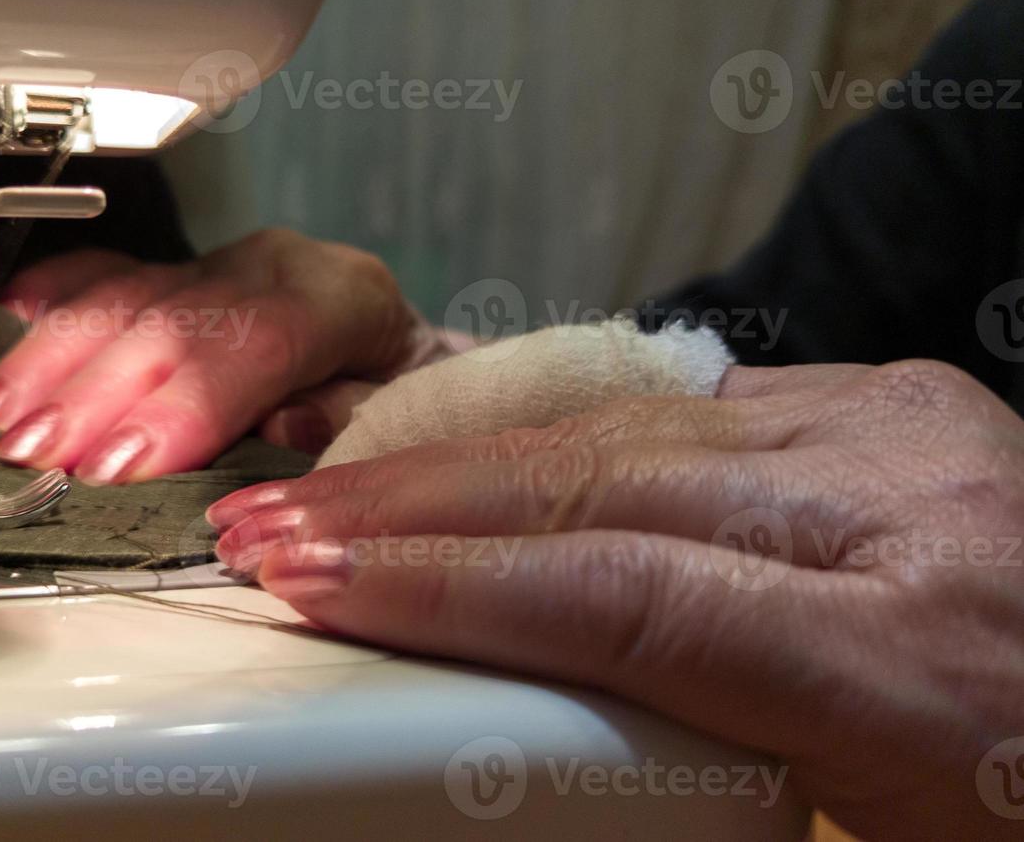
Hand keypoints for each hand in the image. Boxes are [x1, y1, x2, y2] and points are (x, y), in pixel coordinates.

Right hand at [0, 230, 448, 482]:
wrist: (397, 347)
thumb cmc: (403, 391)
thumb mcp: (409, 415)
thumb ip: (352, 421)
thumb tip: (286, 428)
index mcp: (339, 296)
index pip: (253, 344)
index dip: (179, 406)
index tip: (117, 464)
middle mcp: (269, 270)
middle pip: (170, 322)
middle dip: (91, 394)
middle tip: (34, 453)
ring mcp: (217, 265)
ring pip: (122, 297)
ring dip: (51, 360)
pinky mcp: (177, 272)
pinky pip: (107, 272)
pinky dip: (54, 296)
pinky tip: (11, 311)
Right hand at [208, 361, 1023, 839]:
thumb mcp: (875, 839)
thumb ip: (688, 768)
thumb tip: (512, 734)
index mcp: (917, 664)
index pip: (625, 595)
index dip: (450, 587)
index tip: (319, 585)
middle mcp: (902, 508)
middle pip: (599, 485)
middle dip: (411, 506)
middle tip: (274, 527)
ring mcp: (894, 426)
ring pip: (620, 424)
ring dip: (457, 457)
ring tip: (334, 492)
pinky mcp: (882, 394)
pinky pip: (676, 407)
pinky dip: (550, 433)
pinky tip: (460, 454)